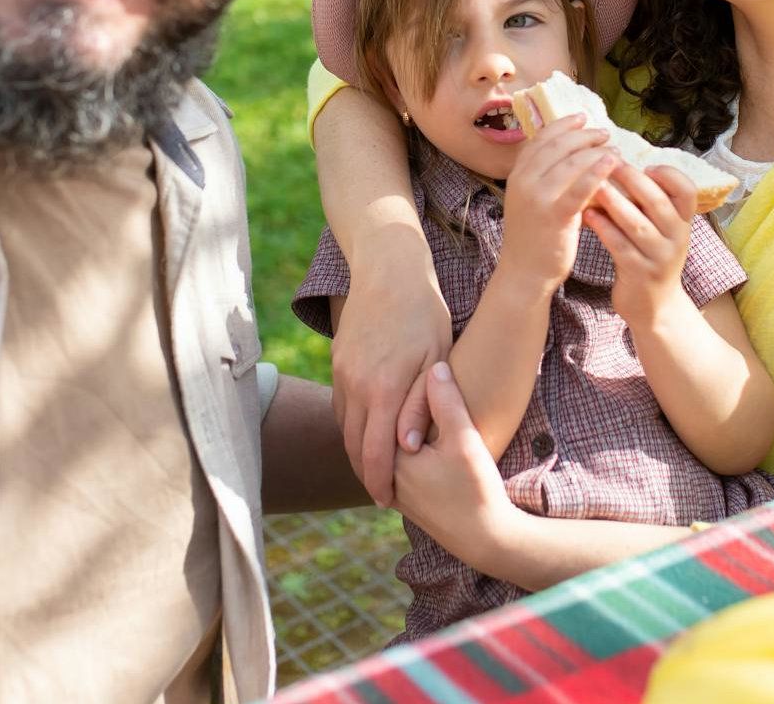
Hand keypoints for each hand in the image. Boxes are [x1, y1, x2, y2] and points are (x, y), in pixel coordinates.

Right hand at [330, 262, 451, 506]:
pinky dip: (352, 426)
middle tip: (384, 495)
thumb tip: (408, 449)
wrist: (388, 272)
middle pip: (354, 446)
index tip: (388, 502)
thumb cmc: (425, 315)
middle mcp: (355, 386)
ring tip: (377, 470)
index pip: (376, 453)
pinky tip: (367, 433)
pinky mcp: (337, 362)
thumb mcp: (436, 360)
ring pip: (344, 427)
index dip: (380, 483)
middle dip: (366, 474)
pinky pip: (340, 405)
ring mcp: (342, 373)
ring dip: (357, 451)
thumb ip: (422, 407)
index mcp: (383, 390)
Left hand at [392, 363, 523, 571]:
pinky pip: (395, 461)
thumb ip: (447, 403)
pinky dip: (398, 443)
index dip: (390, 383)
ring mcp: (395, 490)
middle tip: (391, 366)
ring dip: (390, 423)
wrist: (486, 539)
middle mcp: (385, 475)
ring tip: (399, 391)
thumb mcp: (465, 440)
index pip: (381, 411)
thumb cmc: (476, 489)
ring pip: (386, 447)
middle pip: (380, 429)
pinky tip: (413, 426)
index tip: (399, 357)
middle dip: (384, 402)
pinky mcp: (409, 499)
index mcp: (391, 459)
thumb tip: (435, 366)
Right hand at [496, 115, 614, 289]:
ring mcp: (537, 198)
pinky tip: (612, 163)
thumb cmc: (534, 237)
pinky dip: (597, 172)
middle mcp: (523, 181)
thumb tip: (574, 154)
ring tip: (615, 149)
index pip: (541, 138)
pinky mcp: (554, 215)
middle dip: (584, 135)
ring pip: (570, 162)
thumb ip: (546, 177)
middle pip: (557, 145)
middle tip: (605, 133)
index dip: (564, 125)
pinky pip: (579, 188)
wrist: (524, 272)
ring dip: (596, 151)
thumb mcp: (532, 200)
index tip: (583, 118)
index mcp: (517, 174)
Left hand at [585, 162, 696, 327]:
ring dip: (614, 203)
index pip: (688, 191)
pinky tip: (588, 216)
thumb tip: (623, 164)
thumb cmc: (650, 257)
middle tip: (609, 164)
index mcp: (684, 223)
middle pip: (658, 203)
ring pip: (637, 224)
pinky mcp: (640, 274)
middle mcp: (677, 239)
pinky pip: (620, 246)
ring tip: (594, 186)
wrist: (654, 307)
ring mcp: (660, 258)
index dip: (670, 175)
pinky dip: (604, 229)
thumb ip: (650, 204)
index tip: (647, 166)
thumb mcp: (660, 231)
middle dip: (633, 181)